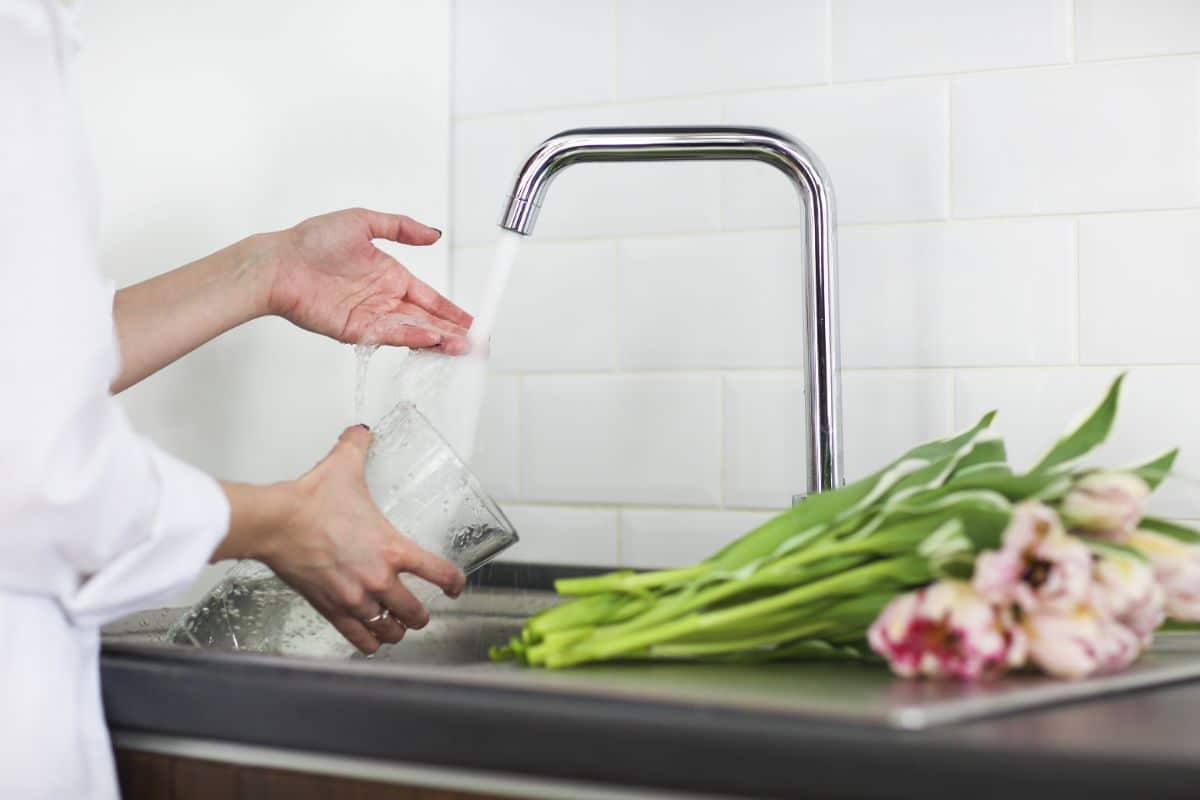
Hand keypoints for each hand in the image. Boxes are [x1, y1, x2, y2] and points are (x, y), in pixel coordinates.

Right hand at [216, 425, 466, 653]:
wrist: (276, 522)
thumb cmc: (310, 500)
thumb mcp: (344, 466)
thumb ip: (357, 446)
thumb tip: (360, 432)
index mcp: (392, 548)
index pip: (439, 573)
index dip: (453, 583)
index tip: (455, 587)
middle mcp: (379, 579)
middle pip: (415, 613)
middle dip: (420, 614)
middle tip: (420, 611)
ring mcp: (355, 598)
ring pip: (389, 630)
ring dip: (396, 630)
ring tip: (397, 626)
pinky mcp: (331, 609)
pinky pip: (359, 639)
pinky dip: (369, 643)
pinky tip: (372, 639)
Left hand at [263, 208, 472, 353]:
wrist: (279, 263)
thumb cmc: (311, 241)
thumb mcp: (363, 222)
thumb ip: (401, 228)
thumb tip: (434, 234)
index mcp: (389, 275)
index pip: (428, 296)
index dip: (450, 309)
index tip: (471, 320)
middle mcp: (383, 299)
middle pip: (425, 319)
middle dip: (451, 331)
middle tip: (475, 342)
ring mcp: (370, 317)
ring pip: (412, 331)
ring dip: (437, 339)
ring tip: (461, 346)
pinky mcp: (354, 331)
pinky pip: (388, 335)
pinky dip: (411, 337)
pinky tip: (430, 339)